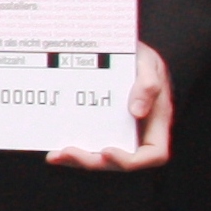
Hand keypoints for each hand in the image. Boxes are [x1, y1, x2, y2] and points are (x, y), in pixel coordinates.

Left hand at [48, 43, 172, 170]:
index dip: (132, 159)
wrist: (121, 49)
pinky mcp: (100, 128)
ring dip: (77, 160)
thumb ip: (148, 83)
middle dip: (93, 161)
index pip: (154, 153)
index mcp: (156, 120)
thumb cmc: (140, 56)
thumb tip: (138, 111)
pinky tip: (54, 151)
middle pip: (120, 161)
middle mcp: (138, 132)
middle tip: (68, 151)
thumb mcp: (148, 62)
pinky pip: (89, 145)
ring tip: (55, 156)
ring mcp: (118, 132)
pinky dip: (72, 151)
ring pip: (101, 158)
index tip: (107, 150)